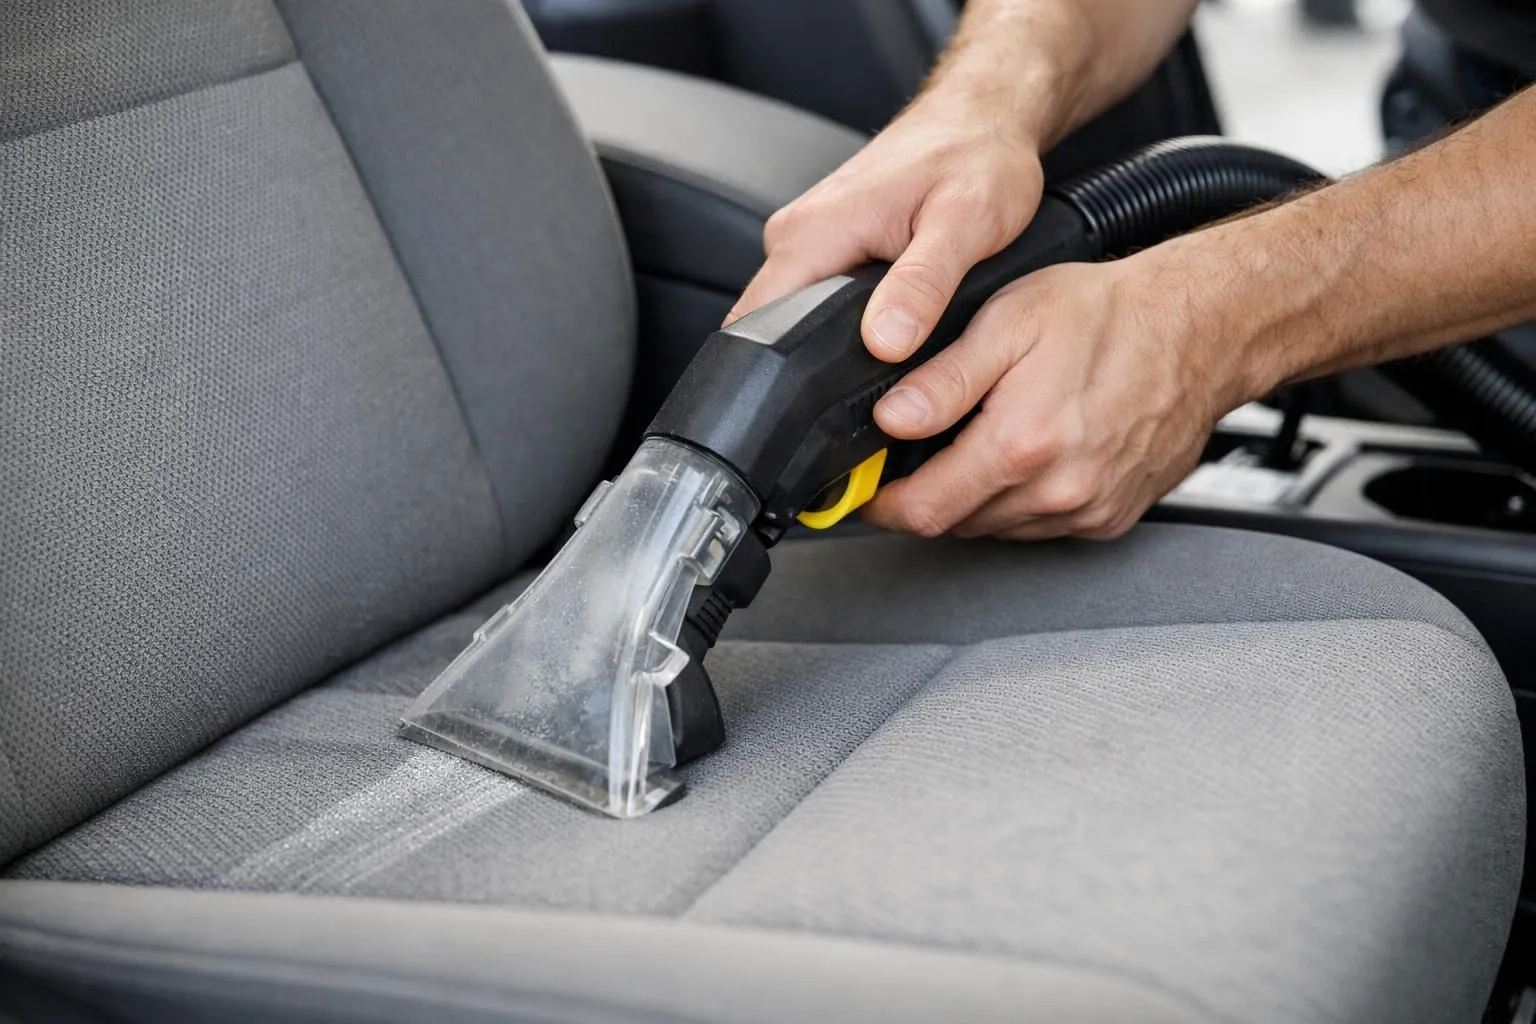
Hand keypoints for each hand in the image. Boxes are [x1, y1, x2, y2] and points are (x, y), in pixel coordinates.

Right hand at [727, 93, 1046, 360]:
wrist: (981, 117)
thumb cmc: (976, 156)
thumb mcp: (966, 222)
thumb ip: (923, 284)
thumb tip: (885, 342)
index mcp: (813, 232)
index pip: (758, 325)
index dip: (781, 375)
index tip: (821, 400)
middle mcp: (795, 234)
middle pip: (770, 329)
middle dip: (811, 366)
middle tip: (879, 377)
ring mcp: (806, 239)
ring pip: (792, 317)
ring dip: (829, 344)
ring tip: (889, 345)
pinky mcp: (823, 245)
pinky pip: (811, 299)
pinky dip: (842, 321)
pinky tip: (885, 322)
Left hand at [862, 252, 1260, 540]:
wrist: (1201, 329)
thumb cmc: (1111, 316)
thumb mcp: (1008, 322)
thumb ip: (942, 379)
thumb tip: (890, 420)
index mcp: (1022, 446)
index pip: (922, 511)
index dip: (882, 503)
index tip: (867, 489)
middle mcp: (1057, 492)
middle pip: (956, 522)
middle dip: (927, 493)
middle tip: (922, 449)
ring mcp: (1088, 510)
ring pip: (996, 527)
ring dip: (974, 497)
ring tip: (984, 439)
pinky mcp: (1111, 517)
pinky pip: (1041, 526)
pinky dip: (1020, 500)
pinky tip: (1030, 453)